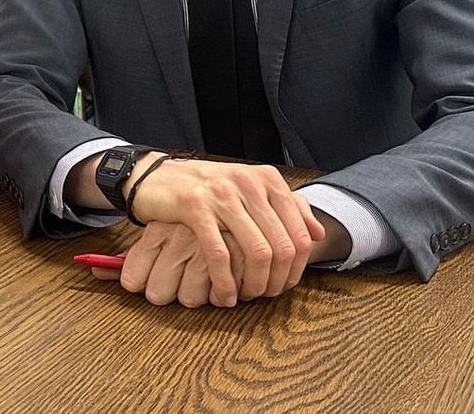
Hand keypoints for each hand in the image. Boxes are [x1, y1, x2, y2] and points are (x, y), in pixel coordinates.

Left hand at [100, 222, 249, 307]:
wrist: (232, 185)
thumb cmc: (189, 216)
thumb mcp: (158, 227)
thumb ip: (130, 254)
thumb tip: (96, 271)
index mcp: (156, 229)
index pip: (131, 278)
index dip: (139, 284)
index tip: (148, 281)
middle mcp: (179, 237)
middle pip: (157, 294)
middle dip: (168, 293)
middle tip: (179, 281)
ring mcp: (209, 246)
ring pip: (188, 299)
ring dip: (198, 296)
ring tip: (205, 279)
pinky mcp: (237, 254)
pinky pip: (221, 295)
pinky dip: (223, 295)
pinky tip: (224, 283)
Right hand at [126, 159, 322, 306]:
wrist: (156, 176)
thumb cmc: (205, 188)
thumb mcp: (249, 189)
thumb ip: (286, 207)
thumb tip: (317, 232)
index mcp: (266, 179)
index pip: (300, 233)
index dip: (296, 269)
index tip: (283, 285)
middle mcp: (248, 183)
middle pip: (282, 247)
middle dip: (277, 281)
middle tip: (264, 296)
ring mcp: (221, 193)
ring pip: (257, 252)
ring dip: (255, 285)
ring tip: (245, 297)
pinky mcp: (194, 207)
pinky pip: (220, 254)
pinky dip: (225, 282)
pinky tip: (223, 295)